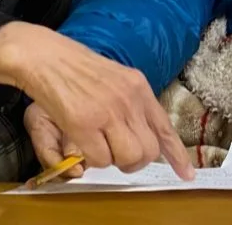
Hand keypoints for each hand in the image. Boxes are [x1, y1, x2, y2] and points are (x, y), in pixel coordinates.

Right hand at [0, 22, 192, 180]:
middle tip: (115, 152)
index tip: (187, 174)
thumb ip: (130, 104)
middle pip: (148, 150)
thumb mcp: (115, 80)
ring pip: (127, 158)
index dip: (177, 155)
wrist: (45, 56)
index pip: (165, 126)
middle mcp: (129, 99)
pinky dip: (92, 160)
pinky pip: (100, 159)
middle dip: (133, 160)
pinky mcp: (84, 123)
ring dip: (112, 160)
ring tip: (97, 145)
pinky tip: (82, 142)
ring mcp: (108, 111)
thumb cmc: (76, 68)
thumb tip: (140, 137)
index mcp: (138, 86)